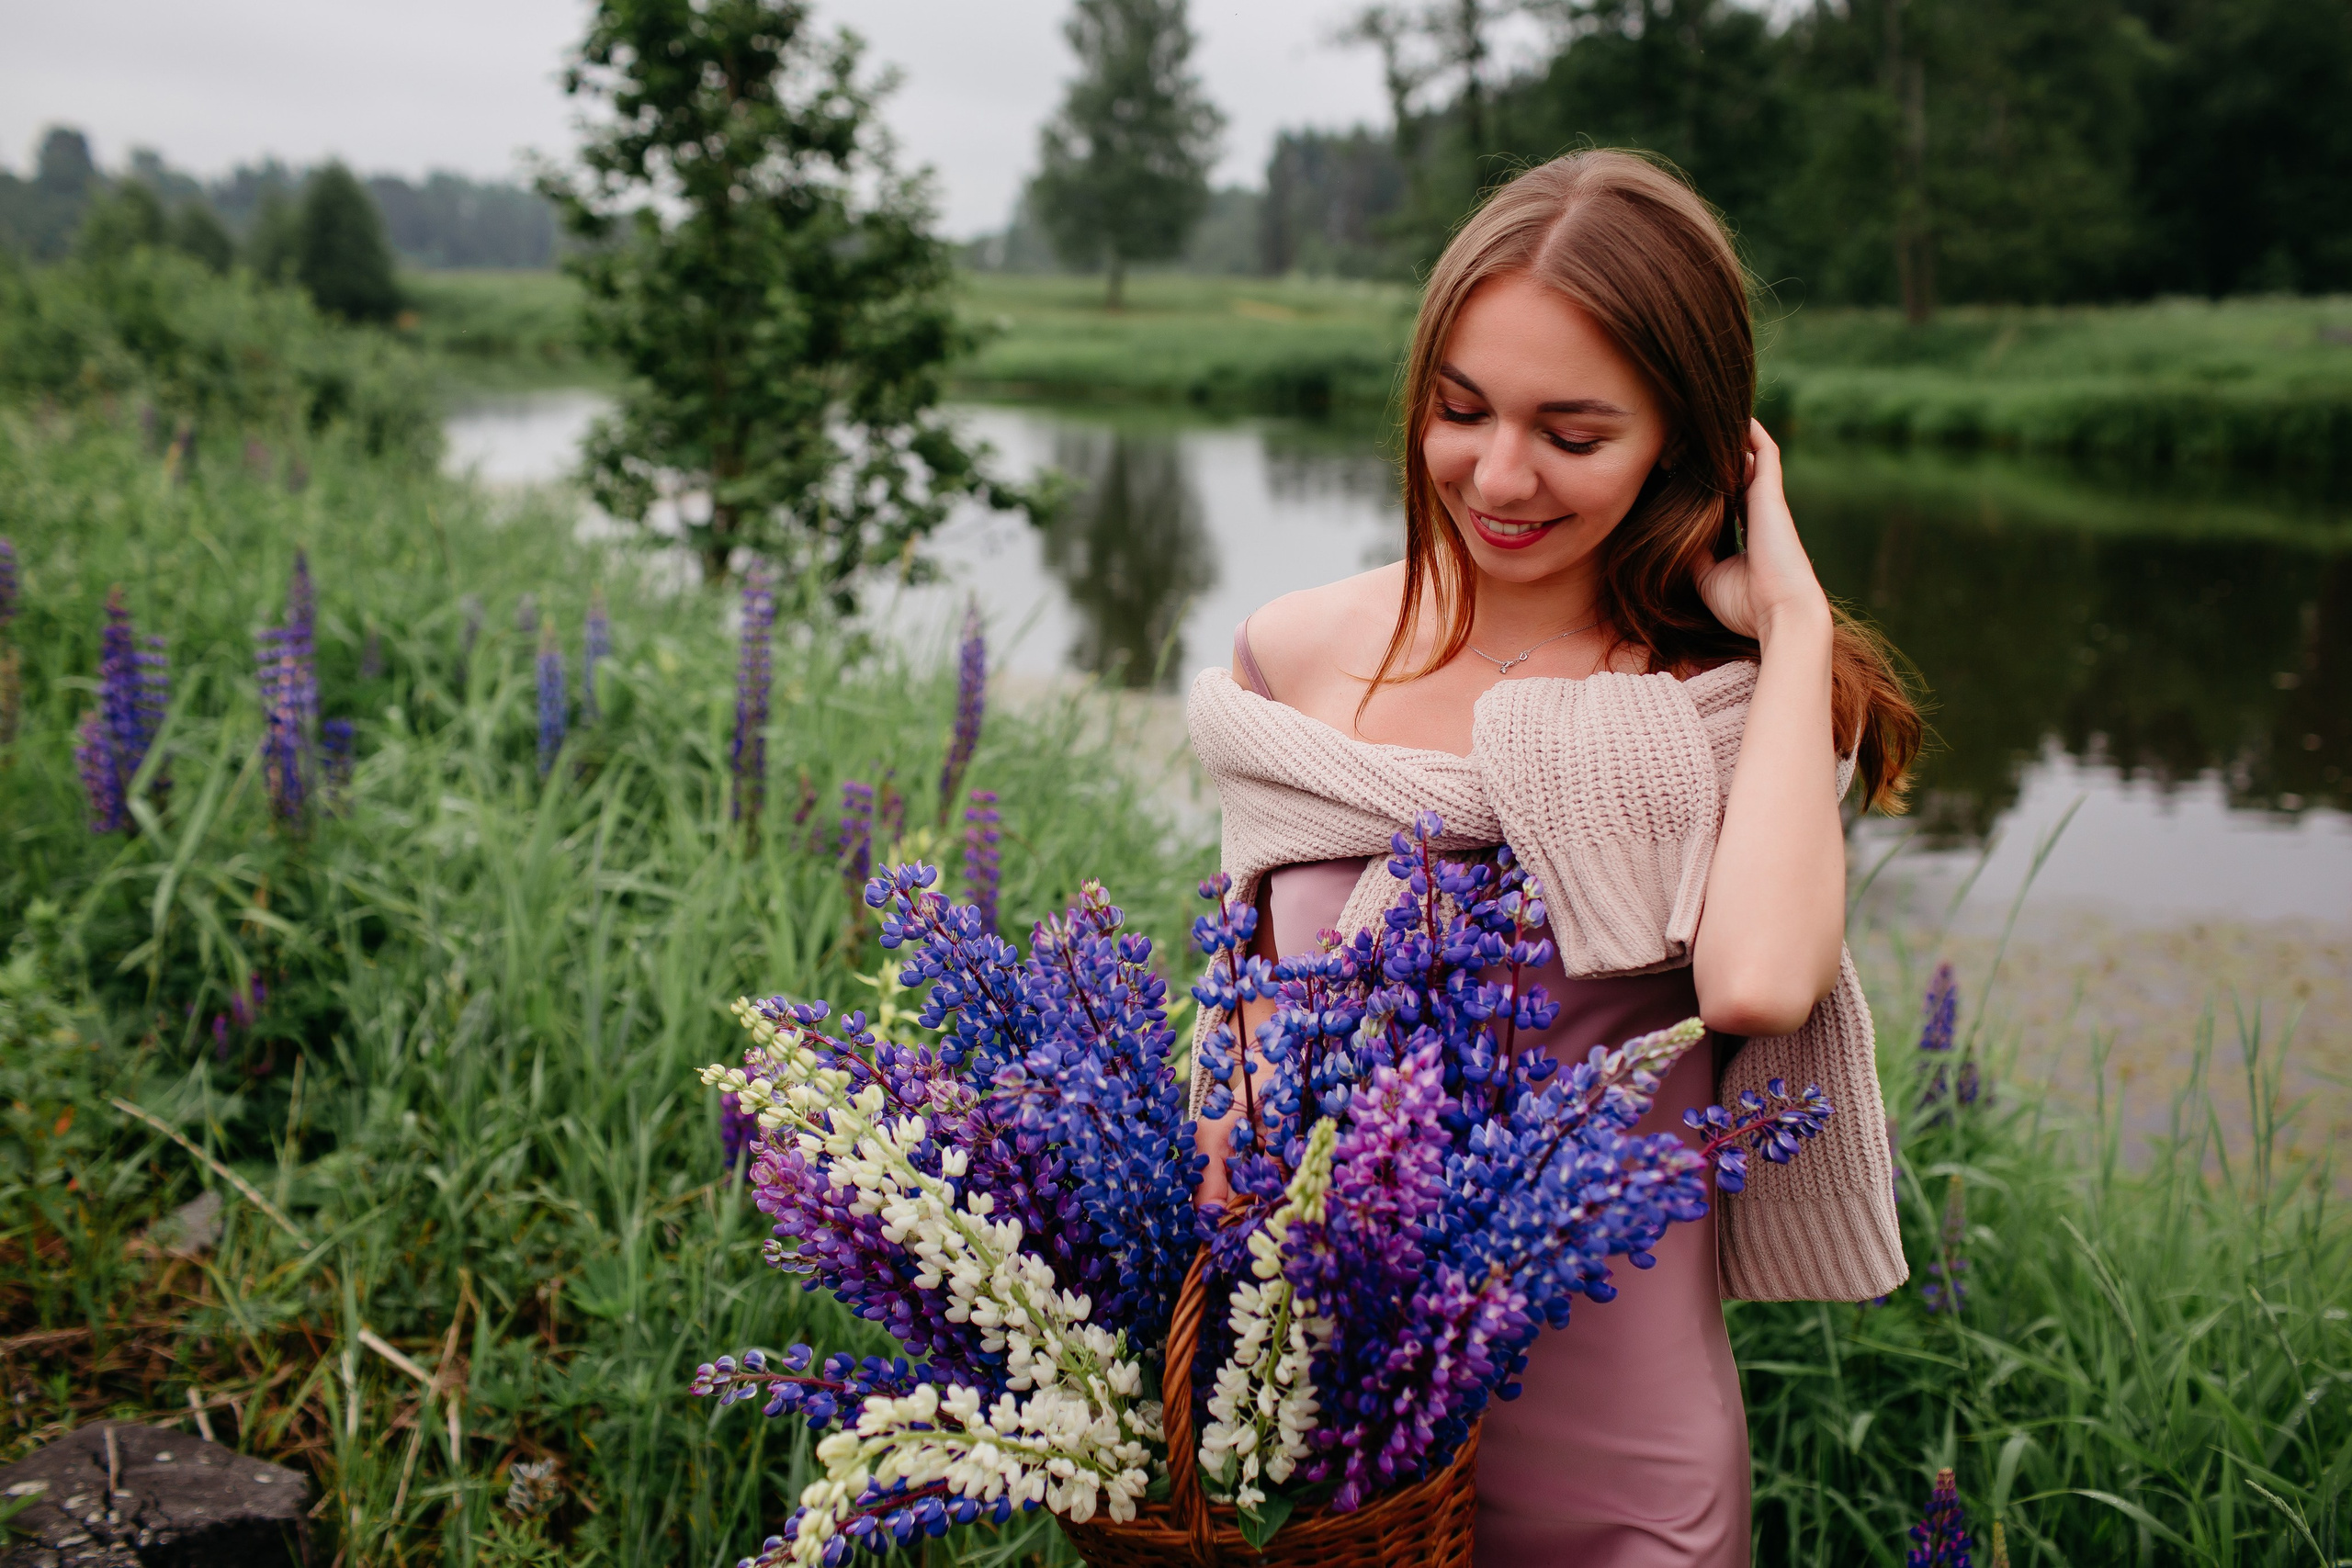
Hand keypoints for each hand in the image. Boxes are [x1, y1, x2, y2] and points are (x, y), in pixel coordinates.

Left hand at [1695, 420, 1830, 645]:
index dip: (1707, 487)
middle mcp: (1758, 514)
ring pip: (1748, 458)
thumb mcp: (1706, 577)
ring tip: (1704, 419)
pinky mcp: (1771, 493)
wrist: (1779, 612)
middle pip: (1735, 475)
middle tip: (1685, 439)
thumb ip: (1692, 552)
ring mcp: (1767, 501)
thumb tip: (1672, 534)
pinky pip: (1764, 452)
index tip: (1680, 472)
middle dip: (1713, 459)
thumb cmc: (1745, 604)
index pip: (1726, 501)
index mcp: (1747, 535)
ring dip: (1729, 441)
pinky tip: (1737, 414)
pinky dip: (1752, 433)